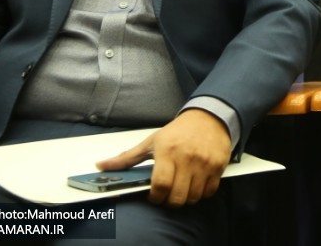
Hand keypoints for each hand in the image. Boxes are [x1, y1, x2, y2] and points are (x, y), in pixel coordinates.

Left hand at [96, 109, 231, 207]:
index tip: (154, 196)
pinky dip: (202, 194)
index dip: (155, 197)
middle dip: (169, 202)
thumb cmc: (177, 132)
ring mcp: (205, 162)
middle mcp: (187, 158)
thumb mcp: (152, 141)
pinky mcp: (219, 165)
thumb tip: (100, 166)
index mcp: (168, 151)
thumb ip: (126, 158)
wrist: (209, 117)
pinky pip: (210, 191)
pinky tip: (195, 185)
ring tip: (181, 190)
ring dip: (185, 199)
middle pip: (177, 196)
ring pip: (194, 197)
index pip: (161, 185)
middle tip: (167, 196)